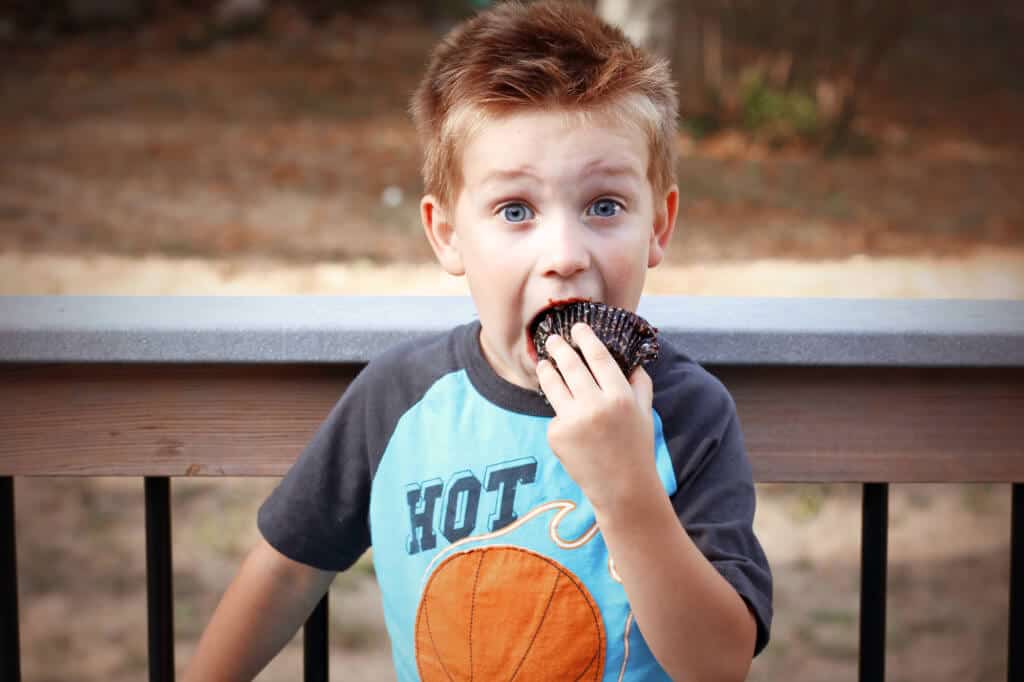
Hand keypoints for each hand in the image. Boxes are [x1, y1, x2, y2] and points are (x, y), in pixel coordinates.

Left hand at [536, 322, 660, 513]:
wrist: (622, 489)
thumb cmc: (636, 448)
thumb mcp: (645, 413)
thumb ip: (639, 384)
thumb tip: (632, 360)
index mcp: (619, 396)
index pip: (598, 357)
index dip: (586, 339)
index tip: (577, 328)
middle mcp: (595, 405)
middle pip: (570, 365)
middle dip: (559, 348)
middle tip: (552, 339)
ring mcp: (573, 420)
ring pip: (553, 385)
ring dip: (546, 371)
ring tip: (544, 364)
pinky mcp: (557, 435)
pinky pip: (555, 416)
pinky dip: (561, 416)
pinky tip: (569, 425)